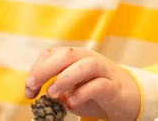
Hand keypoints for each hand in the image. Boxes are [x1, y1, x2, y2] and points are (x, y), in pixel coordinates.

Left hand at [25, 47, 139, 120]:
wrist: (128, 99)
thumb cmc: (95, 93)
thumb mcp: (72, 90)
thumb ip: (58, 89)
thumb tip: (40, 93)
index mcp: (76, 58)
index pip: (52, 54)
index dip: (36, 70)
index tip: (29, 90)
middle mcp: (90, 59)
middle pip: (68, 54)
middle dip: (46, 69)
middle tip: (33, 87)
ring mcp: (104, 72)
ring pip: (86, 64)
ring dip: (65, 78)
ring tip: (53, 94)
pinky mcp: (114, 87)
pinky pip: (100, 85)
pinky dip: (83, 93)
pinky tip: (71, 103)